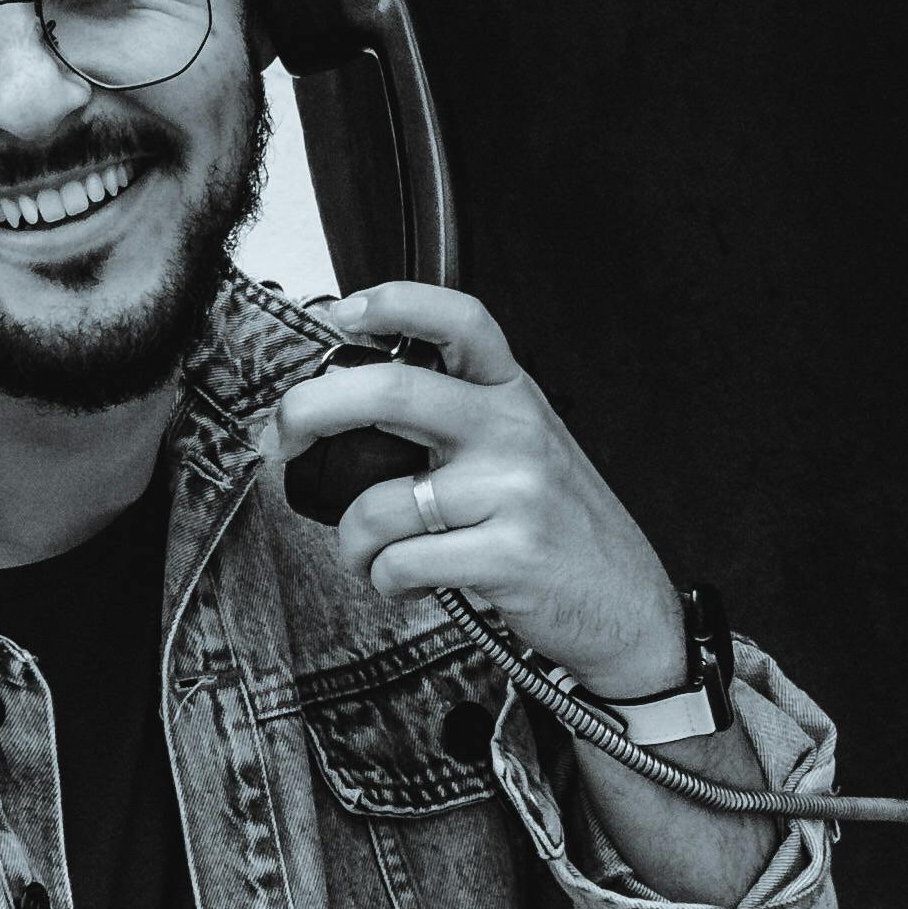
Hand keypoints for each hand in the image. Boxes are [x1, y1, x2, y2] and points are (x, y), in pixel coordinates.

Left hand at [267, 284, 690, 697]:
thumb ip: (458, 421)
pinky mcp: (509, 555)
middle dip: (312, 408)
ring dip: (352, 543)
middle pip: (394, 391)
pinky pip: (403, 562)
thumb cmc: (560, 529)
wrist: (626, 605)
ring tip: (369, 557)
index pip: (459, 319)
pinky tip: (408, 583)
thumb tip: (349, 410)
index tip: (341, 313)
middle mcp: (514, 431)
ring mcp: (515, 492)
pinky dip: (386, 580)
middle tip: (281, 436)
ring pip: (380, 504)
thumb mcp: (523, 451)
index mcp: (515, 395)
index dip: (394, 303)